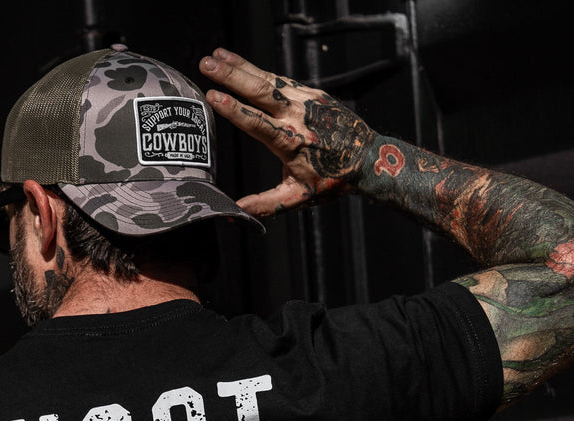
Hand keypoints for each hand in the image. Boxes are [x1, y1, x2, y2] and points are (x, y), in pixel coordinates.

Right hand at [200, 48, 376, 216]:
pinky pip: (280, 79)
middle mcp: (297, 117)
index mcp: (291, 143)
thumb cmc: (331, 180)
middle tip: (206, 63)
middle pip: (260, 91)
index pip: (257, 122)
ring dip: (240, 66)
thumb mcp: (298, 196)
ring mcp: (305, 101)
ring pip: (268, 79)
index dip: (234, 109)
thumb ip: (266, 203)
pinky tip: (239, 62)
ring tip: (216, 55)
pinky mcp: (312, 93)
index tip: (212, 96)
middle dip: (231, 76)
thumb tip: (236, 212)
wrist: (367, 159)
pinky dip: (258, 70)